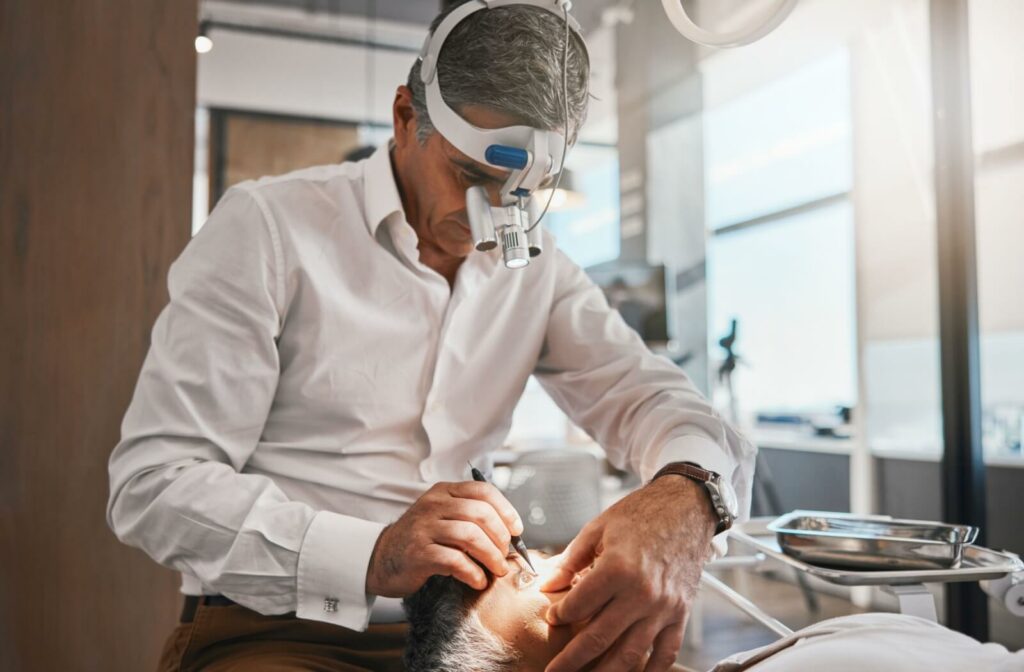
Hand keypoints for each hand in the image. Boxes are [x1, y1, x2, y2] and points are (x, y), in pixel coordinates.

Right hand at [365, 480, 523, 596]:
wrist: (382, 559)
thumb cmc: (421, 539)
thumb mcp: (443, 517)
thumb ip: (471, 517)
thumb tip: (510, 533)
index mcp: (444, 492)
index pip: (483, 491)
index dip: (506, 510)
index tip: (516, 530)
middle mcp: (433, 505)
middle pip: (480, 514)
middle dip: (500, 537)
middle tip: (505, 555)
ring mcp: (424, 528)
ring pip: (470, 536)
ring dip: (491, 556)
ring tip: (498, 569)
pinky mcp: (418, 554)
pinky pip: (455, 561)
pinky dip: (473, 573)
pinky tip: (478, 580)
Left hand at [540, 476, 716, 671]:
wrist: (686, 508)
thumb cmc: (641, 514)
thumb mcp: (598, 528)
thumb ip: (571, 560)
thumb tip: (548, 584)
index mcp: (617, 569)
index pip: (578, 606)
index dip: (559, 615)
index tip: (552, 617)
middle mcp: (641, 594)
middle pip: (598, 638)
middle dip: (570, 660)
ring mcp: (663, 607)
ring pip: (629, 653)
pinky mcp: (681, 613)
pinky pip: (666, 652)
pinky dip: (651, 669)